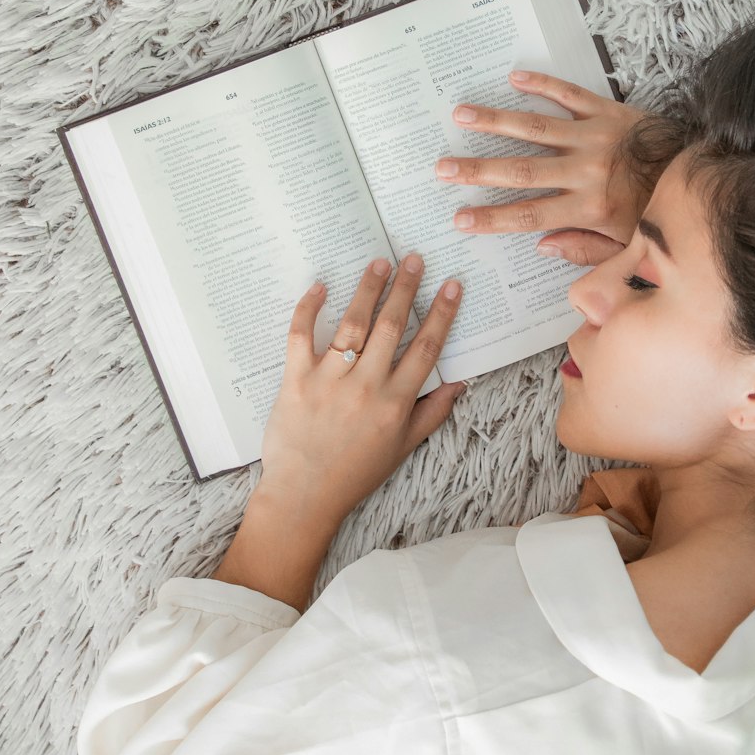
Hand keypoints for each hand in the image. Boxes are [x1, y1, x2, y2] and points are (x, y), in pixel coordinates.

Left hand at [258, 255, 464, 521]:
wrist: (305, 496)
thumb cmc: (356, 473)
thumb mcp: (403, 447)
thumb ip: (432, 412)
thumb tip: (459, 382)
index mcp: (397, 402)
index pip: (426, 347)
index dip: (442, 313)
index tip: (451, 285)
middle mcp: (367, 386)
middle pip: (392, 326)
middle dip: (406, 288)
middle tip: (413, 259)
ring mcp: (330, 380)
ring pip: (353, 324)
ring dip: (368, 289)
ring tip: (378, 264)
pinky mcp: (296, 379)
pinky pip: (301, 335)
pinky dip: (309, 308)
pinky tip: (321, 286)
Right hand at [436, 70, 663, 265]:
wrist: (704, 169)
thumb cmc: (663, 212)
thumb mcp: (629, 246)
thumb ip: (585, 249)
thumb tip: (542, 244)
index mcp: (591, 208)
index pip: (531, 215)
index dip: (492, 218)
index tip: (460, 218)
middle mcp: (587, 171)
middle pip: (522, 172)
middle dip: (477, 170)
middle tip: (442, 167)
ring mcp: (595, 137)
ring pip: (536, 128)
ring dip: (496, 121)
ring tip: (461, 114)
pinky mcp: (608, 111)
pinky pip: (570, 94)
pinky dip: (542, 84)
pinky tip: (515, 76)